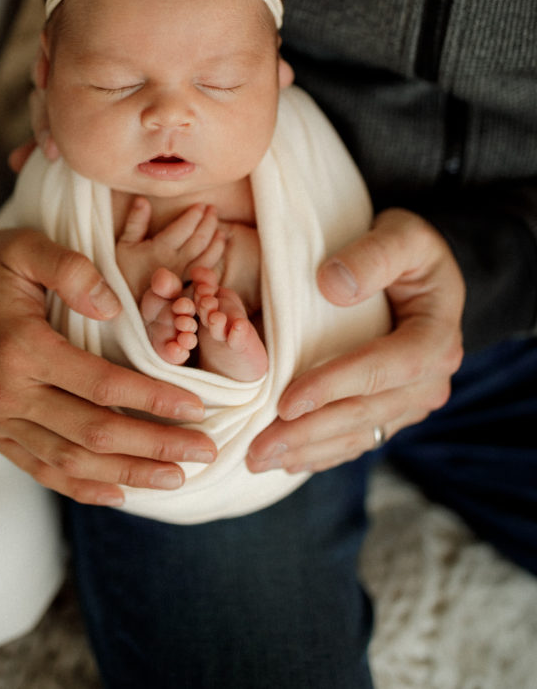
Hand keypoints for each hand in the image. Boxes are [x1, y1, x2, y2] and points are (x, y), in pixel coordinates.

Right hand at [0, 228, 215, 504]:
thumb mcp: (26, 246)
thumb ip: (71, 269)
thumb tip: (113, 308)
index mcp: (21, 346)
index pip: (99, 384)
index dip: (152, 398)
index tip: (197, 407)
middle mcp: (5, 391)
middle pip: (91, 432)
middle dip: (153, 446)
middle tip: (204, 452)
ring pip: (68, 461)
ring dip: (126, 474)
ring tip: (174, 478)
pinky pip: (40, 468)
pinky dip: (83, 485)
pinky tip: (122, 492)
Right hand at [115, 198, 225, 300]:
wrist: (122, 306)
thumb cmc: (122, 273)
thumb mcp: (124, 245)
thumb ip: (135, 222)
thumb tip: (143, 199)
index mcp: (160, 248)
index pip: (185, 227)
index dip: (195, 214)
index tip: (201, 204)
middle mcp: (175, 262)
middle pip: (200, 239)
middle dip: (209, 222)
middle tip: (213, 210)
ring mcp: (184, 277)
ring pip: (207, 256)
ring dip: (216, 241)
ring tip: (220, 228)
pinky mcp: (188, 290)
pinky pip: (207, 274)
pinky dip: (215, 260)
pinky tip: (218, 250)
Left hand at [247, 208, 463, 473]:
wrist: (420, 269)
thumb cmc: (407, 247)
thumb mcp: (402, 234)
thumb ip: (374, 254)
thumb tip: (333, 286)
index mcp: (436, 338)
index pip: (384, 369)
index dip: (335, 386)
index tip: (287, 402)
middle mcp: (430, 380)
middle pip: (367, 413)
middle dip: (310, 433)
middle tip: (259, 448)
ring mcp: (412, 400)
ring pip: (360, 433)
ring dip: (310, 451)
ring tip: (260, 460)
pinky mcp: (393, 409)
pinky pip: (359, 436)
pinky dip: (324, 452)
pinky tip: (289, 461)